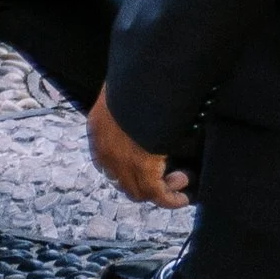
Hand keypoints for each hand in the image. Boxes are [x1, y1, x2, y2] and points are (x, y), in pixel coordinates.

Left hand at [88, 86, 190, 208]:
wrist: (139, 79)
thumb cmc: (133, 79)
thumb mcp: (121, 91)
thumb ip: (126, 103)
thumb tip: (138, 104)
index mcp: (97, 129)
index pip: (105, 161)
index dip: (123, 168)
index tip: (141, 166)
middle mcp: (105, 150)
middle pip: (122, 181)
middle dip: (143, 183)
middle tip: (162, 175)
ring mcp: (122, 162)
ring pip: (139, 192)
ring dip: (159, 190)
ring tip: (178, 180)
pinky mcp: (143, 169)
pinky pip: (158, 194)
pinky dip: (171, 199)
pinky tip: (182, 197)